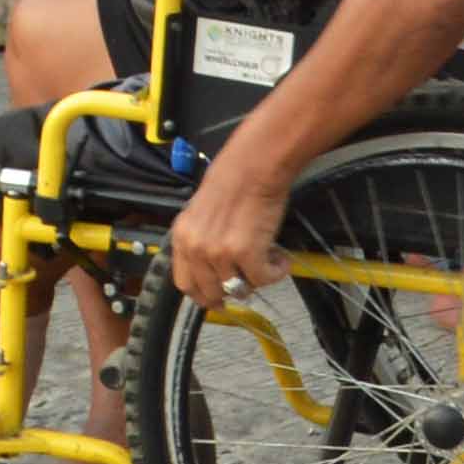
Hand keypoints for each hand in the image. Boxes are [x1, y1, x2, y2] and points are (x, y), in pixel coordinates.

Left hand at [166, 160, 294, 316]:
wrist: (254, 166)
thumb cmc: (233, 181)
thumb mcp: (201, 214)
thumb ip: (201, 241)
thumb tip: (215, 269)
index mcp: (182, 238)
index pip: (185, 284)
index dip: (203, 295)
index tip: (217, 298)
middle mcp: (196, 249)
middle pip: (210, 293)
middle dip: (231, 293)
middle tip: (249, 284)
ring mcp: (219, 253)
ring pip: (238, 288)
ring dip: (257, 278)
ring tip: (269, 260)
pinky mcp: (246, 253)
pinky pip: (262, 278)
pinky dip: (276, 272)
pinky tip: (281, 260)